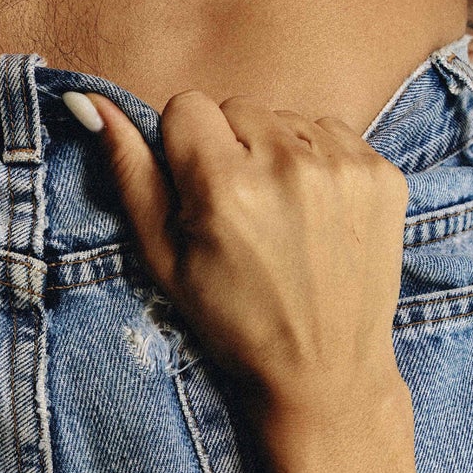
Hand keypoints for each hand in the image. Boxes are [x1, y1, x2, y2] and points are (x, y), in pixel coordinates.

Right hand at [73, 89, 411, 432]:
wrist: (325, 372)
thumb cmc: (233, 320)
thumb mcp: (163, 257)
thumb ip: (129, 172)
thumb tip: (90, 101)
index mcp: (225, 185)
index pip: (187, 105)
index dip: (184, 148)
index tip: (198, 194)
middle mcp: (287, 165)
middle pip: (237, 107)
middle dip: (231, 148)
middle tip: (241, 212)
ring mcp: (343, 167)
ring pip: (285, 117)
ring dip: (277, 153)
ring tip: (281, 216)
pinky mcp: (382, 174)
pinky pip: (332, 132)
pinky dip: (319, 162)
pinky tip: (315, 214)